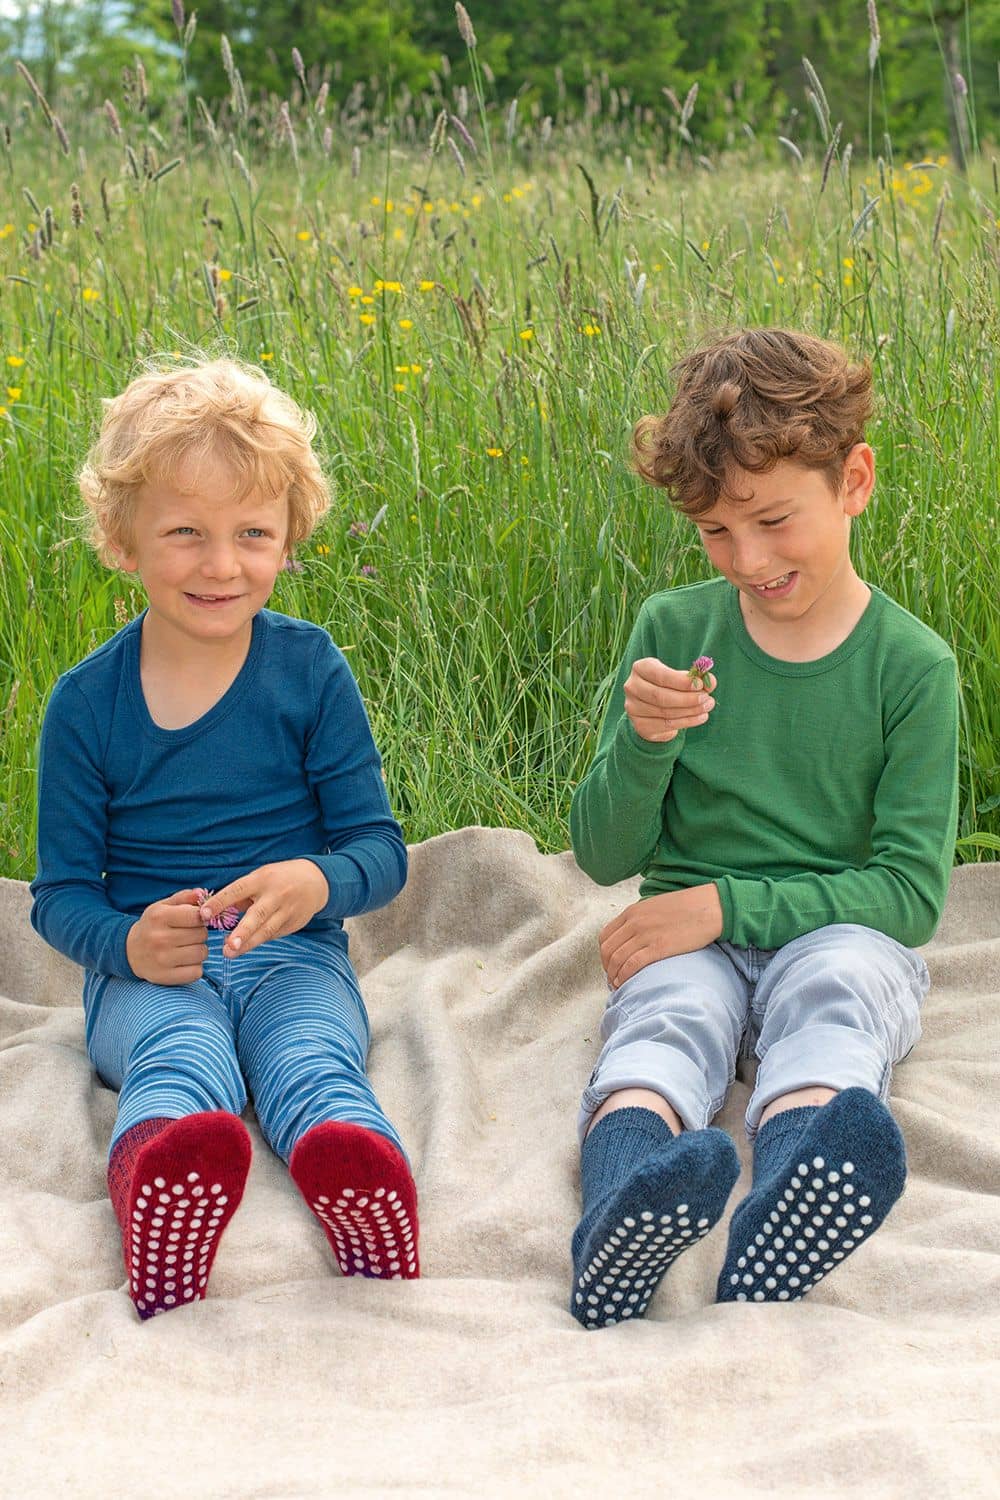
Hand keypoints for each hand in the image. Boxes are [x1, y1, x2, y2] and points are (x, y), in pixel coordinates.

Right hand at [126, 889, 208, 984]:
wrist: (130, 951)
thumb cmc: (153, 925)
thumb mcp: (163, 906)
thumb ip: (184, 897)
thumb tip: (202, 893)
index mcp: (159, 917)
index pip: (196, 916)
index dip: (202, 917)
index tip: (196, 919)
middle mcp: (159, 938)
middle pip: (201, 935)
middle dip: (200, 934)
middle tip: (189, 935)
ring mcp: (162, 960)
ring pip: (201, 954)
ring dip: (199, 951)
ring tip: (186, 948)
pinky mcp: (165, 977)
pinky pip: (196, 972)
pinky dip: (195, 968)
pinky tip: (184, 962)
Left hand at [197, 859, 329, 957]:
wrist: (316, 881)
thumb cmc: (279, 878)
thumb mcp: (260, 877)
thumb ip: (240, 894)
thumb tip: (216, 910)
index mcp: (262, 879)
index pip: (237, 890)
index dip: (220, 902)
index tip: (203, 914)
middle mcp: (276, 895)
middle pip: (257, 915)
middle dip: (241, 932)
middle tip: (226, 947)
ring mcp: (287, 911)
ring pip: (267, 930)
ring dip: (248, 944)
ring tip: (230, 953)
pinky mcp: (294, 924)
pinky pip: (273, 934)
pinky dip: (259, 940)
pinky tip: (247, 946)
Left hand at [599, 884, 723, 988]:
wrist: (710, 907)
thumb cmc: (688, 908)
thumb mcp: (656, 907)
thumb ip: (641, 919)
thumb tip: (633, 936)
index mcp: (632, 912)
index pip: (605, 937)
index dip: (604, 955)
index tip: (610, 965)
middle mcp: (634, 922)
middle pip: (607, 950)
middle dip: (606, 968)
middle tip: (612, 978)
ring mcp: (645, 934)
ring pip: (616, 959)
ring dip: (613, 975)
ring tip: (617, 985)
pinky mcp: (658, 947)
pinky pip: (632, 964)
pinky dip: (624, 976)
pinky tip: (625, 984)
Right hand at [624, 658, 716, 742]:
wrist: (655, 707)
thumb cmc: (670, 685)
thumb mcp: (680, 677)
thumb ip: (695, 678)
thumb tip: (711, 682)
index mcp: (641, 668)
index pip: (660, 675)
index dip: (682, 682)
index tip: (701, 685)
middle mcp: (632, 686)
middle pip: (661, 696)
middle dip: (688, 699)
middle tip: (707, 699)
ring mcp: (633, 707)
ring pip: (665, 712)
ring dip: (691, 711)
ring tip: (707, 707)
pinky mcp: (640, 725)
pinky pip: (666, 725)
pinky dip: (687, 722)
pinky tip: (701, 717)